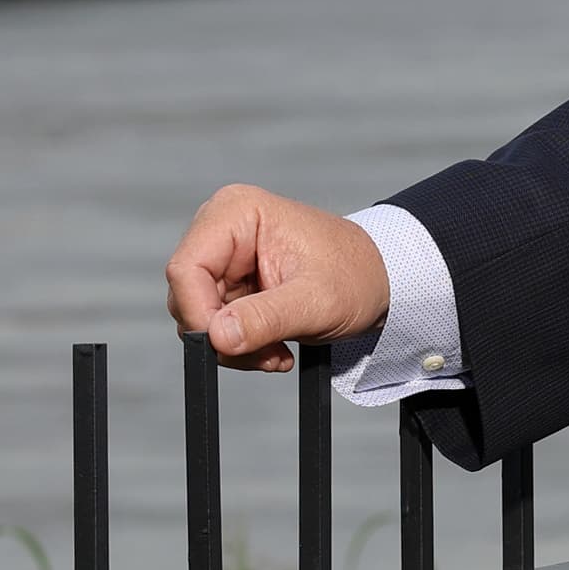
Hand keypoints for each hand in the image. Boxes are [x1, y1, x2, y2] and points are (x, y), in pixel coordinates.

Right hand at [164, 185, 391, 373]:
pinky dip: (243, 344)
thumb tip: (216, 336)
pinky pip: (217, 325)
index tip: (228, 346)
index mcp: (237, 213)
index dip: (199, 314)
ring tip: (279, 351)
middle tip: (268, 355)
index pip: (186, 270)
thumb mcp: (315, 302)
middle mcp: (222, 229)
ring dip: (237, 345)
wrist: (382, 280)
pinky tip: (276, 347)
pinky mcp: (232, 283)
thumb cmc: (358, 276)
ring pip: (201, 317)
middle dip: (224, 336)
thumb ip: (265, 318)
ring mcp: (225, 257)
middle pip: (188, 296)